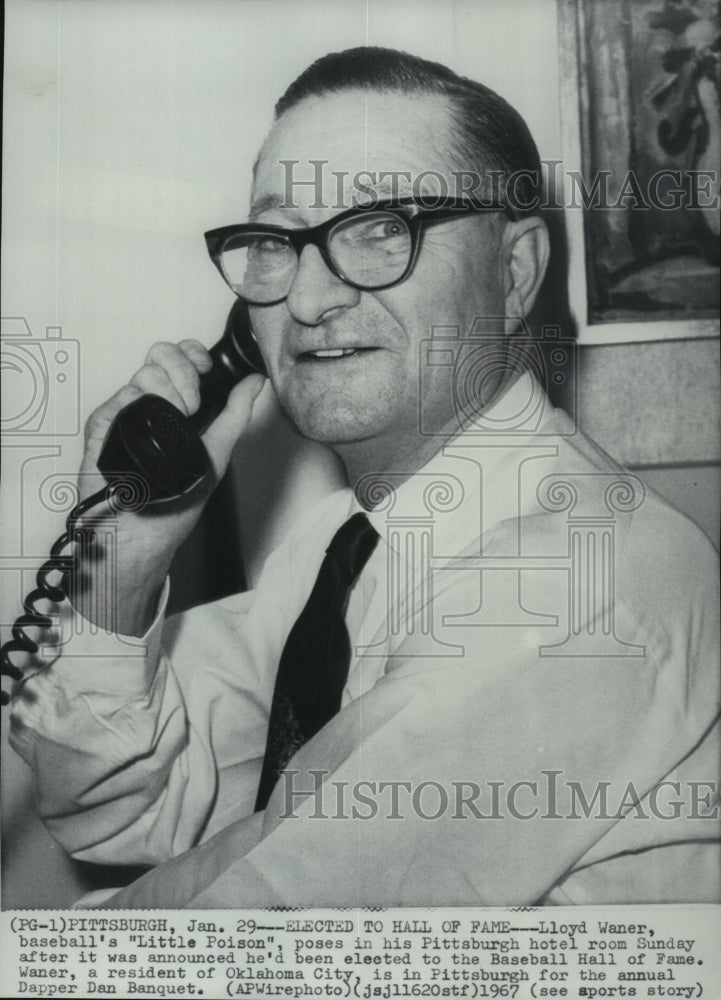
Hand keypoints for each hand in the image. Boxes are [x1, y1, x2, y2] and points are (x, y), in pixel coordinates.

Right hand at [74, 339, 265, 634]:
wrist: (144, 530)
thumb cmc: (175, 502)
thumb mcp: (217, 452)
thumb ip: (236, 414)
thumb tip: (254, 382)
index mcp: (176, 406)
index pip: (180, 360)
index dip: (192, 354)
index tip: (205, 368)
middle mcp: (150, 406)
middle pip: (160, 356)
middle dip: (182, 367)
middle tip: (193, 398)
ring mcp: (127, 413)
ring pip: (143, 373)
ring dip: (168, 390)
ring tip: (178, 418)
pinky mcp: (104, 424)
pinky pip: (120, 396)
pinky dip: (139, 403)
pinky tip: (149, 423)